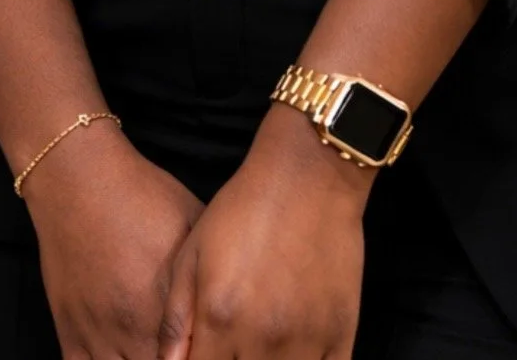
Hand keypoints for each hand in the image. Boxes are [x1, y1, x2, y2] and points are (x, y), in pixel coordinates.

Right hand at [24, 121, 204, 359]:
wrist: (80, 180)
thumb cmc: (141, 195)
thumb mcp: (193, 223)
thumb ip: (209, 272)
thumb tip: (231, 295)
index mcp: (166, 305)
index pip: (192, 355)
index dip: (203, 353)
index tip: (210, 347)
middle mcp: (132, 328)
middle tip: (182, 349)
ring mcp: (97, 333)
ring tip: (150, 350)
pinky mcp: (68, 331)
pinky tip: (119, 358)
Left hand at [158, 103, 373, 359]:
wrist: (309, 175)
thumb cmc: (244, 208)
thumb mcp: (194, 252)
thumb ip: (176, 317)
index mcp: (220, 318)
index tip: (201, 355)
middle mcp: (263, 337)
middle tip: (231, 349)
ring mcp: (306, 338)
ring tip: (257, 352)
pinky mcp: (340, 333)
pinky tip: (293, 357)